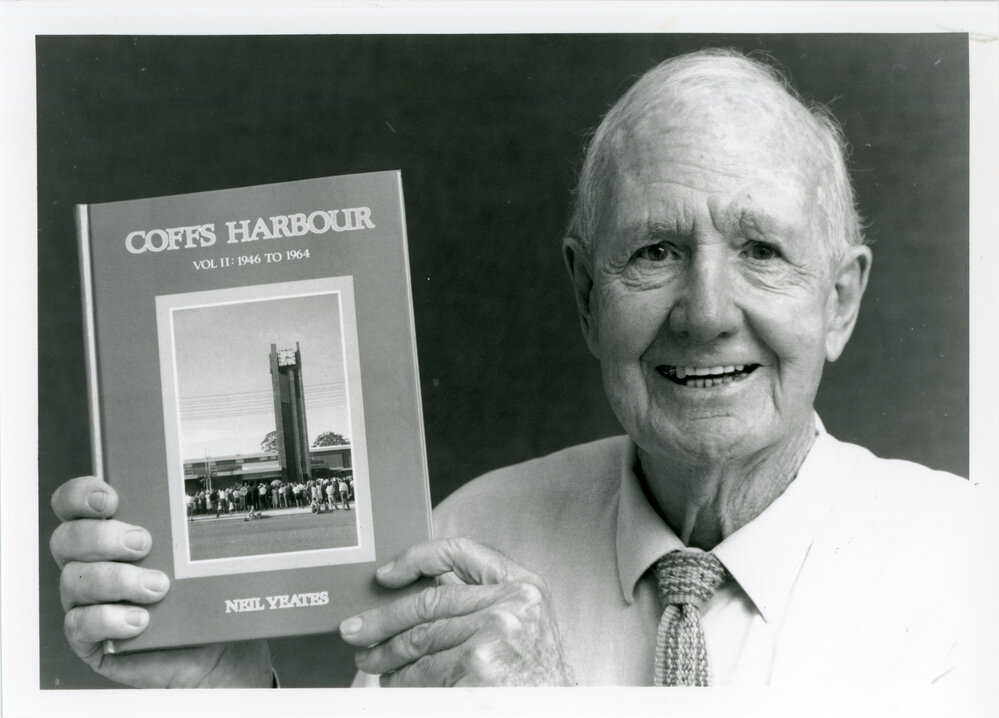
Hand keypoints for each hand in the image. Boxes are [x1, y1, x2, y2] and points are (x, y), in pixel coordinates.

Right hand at [50, 475, 272, 687]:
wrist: (217, 645)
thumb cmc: (206, 593)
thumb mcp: (205, 552)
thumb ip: (192, 525)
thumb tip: (202, 497)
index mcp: (111, 532)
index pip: (74, 504)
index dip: (80, 495)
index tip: (109, 498)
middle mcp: (91, 564)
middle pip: (67, 539)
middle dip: (102, 537)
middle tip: (144, 543)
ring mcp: (87, 602)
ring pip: (74, 580)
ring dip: (116, 580)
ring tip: (157, 587)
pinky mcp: (90, 639)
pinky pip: (79, 625)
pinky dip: (109, 619)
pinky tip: (141, 620)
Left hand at [339, 537, 572, 685]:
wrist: (554, 714)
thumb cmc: (533, 678)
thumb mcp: (520, 625)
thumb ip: (480, 602)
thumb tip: (411, 597)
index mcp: (523, 585)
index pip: (462, 551)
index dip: (418, 557)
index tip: (387, 573)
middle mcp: (513, 602)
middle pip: (430, 600)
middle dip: (384, 617)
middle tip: (356, 630)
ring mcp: (496, 632)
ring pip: (421, 638)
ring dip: (387, 654)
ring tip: (371, 663)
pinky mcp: (478, 664)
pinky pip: (424, 671)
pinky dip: (403, 680)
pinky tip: (395, 684)